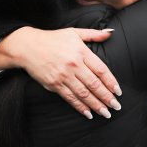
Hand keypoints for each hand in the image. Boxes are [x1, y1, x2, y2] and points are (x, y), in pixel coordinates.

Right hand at [0, 27, 120, 117]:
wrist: (28, 47)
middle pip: (94, 84)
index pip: (101, 70)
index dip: (111, 82)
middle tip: (116, 106)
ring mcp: (64, 76)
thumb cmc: (53, 39)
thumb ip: (94, 34)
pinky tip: (89, 113)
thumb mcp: (74, 32)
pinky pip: (70, 98)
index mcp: (81, 52)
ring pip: (84, 94)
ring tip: (106, 113)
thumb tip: (110, 33)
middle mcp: (74, 65)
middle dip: (107, 97)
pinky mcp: (54, 85)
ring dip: (96, 105)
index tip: (118, 92)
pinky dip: (80, 107)